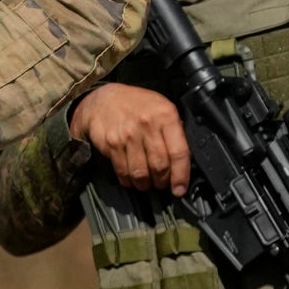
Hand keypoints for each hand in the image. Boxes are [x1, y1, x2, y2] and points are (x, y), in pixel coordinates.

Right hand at [72, 83, 191, 195]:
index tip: (180, 188)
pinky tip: (131, 178)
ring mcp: (128, 135)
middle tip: (162, 184)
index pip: (179, 152)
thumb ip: (174, 129)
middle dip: (162, 181)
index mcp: (166, 116)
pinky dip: (128, 180)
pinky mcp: (112, 144)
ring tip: (146, 183)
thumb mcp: (162, 107)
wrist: (104, 99)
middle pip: (159, 166)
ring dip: (145, 184)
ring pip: (141, 173)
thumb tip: (184, 158)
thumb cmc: (137, 104)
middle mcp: (147, 125)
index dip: (181, 175)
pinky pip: (123, 171)